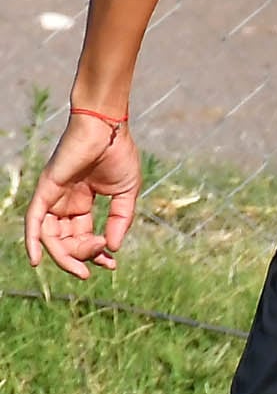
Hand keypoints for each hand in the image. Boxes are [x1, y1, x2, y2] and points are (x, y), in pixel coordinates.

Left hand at [23, 109, 141, 279]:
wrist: (108, 128)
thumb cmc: (118, 154)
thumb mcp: (126, 194)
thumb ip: (120, 220)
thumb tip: (114, 248)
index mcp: (82, 203)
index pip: (82, 236)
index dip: (95, 253)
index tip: (111, 265)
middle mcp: (64, 203)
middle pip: (64, 241)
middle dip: (81, 257)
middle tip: (100, 263)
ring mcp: (53, 197)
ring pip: (50, 237)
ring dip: (65, 256)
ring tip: (84, 265)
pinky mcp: (46, 190)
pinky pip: (34, 221)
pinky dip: (32, 241)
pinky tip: (37, 260)